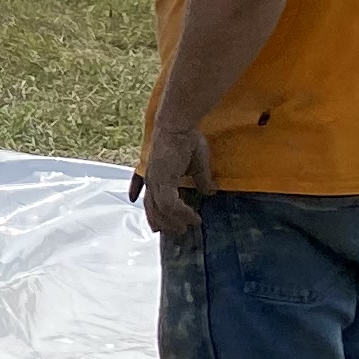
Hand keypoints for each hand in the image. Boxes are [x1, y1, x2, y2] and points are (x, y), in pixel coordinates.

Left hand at [138, 122, 210, 239]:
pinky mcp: (163, 180)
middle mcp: (152, 179)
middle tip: (175, 232)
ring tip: (185, 229)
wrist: (179, 126)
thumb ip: (201, 179)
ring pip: (160, 210)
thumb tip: (209, 193)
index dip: (151, 213)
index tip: (154, 228)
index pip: (149, 198)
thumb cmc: (187, 139)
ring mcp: (155, 180)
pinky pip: (169, 204)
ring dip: (173, 222)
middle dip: (162, 223)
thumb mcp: (197, 163)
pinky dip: (181, 213)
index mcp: (156, 175)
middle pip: (152, 208)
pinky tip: (191, 219)